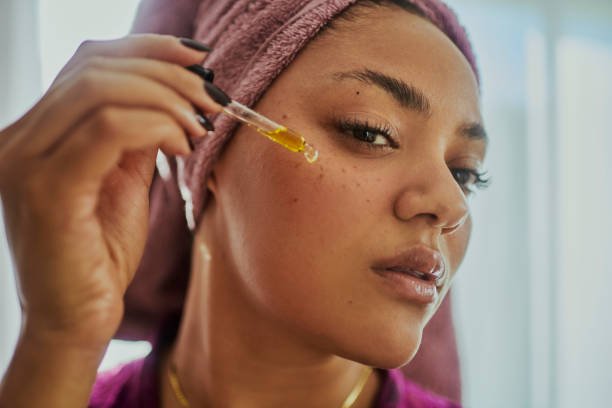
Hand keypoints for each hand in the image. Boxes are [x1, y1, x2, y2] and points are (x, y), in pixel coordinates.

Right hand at [0, 34, 219, 347]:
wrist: (77, 320)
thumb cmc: (101, 255)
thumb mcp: (122, 182)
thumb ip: (134, 136)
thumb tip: (170, 96)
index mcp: (35, 133)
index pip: (87, 63)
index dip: (148, 50)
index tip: (199, 60)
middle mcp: (19, 139)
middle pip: (95, 68)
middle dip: (167, 74)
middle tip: (211, 98)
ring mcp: (25, 162)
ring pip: (100, 90)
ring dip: (167, 98)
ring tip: (201, 124)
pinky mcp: (47, 190)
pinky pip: (107, 129)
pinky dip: (156, 126)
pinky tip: (183, 144)